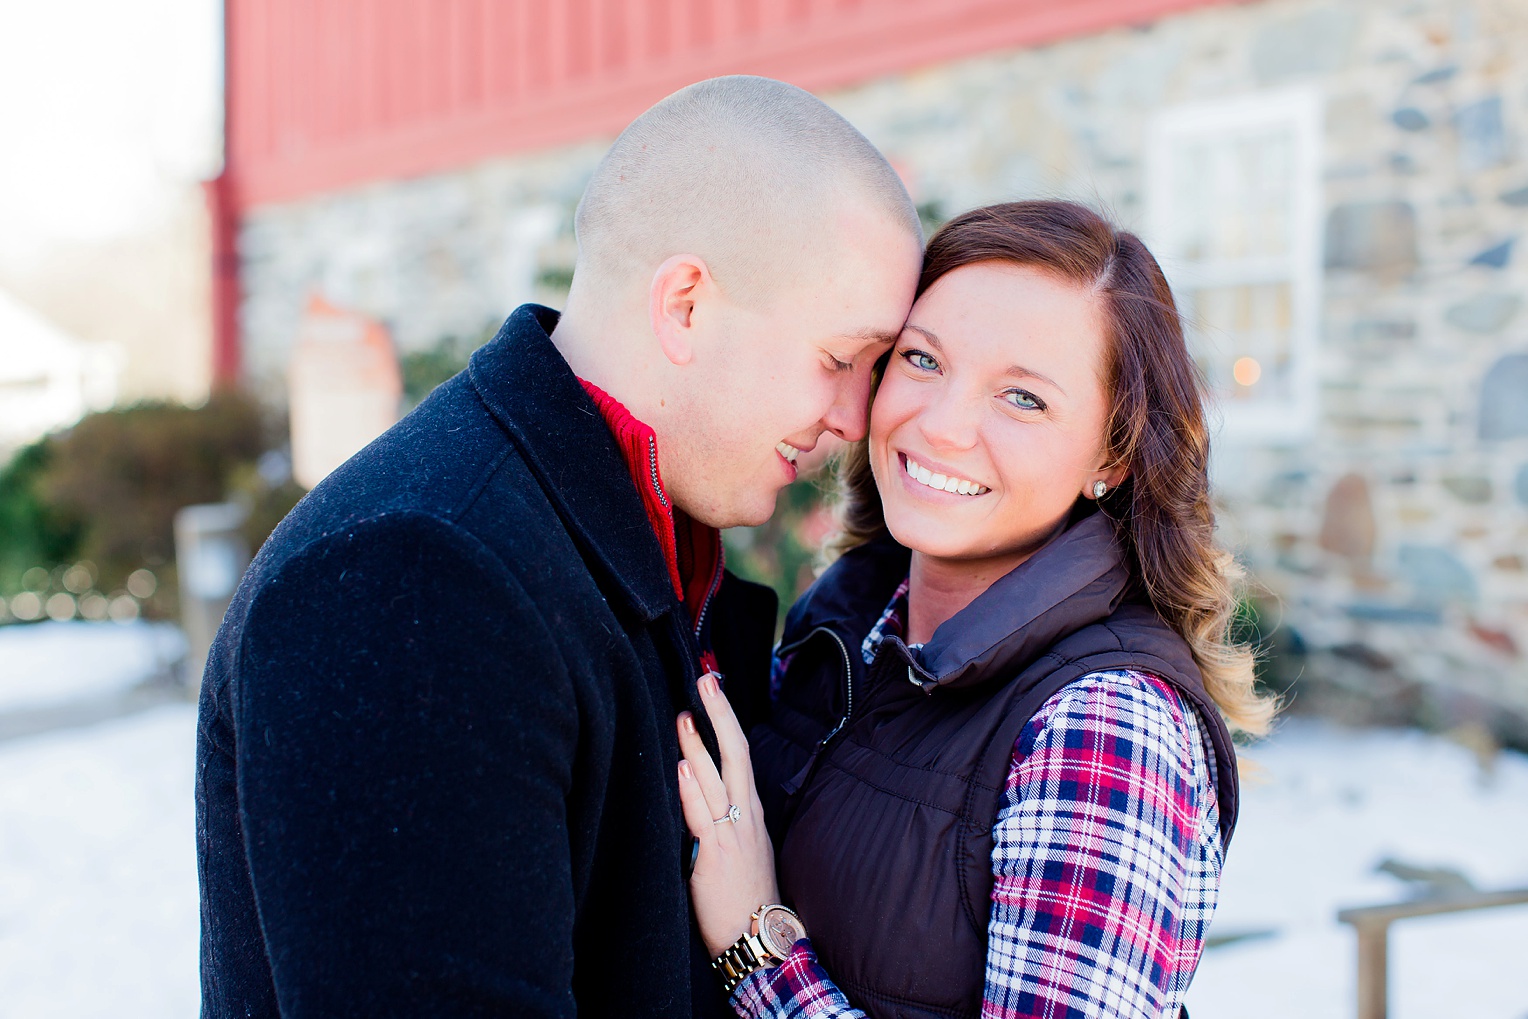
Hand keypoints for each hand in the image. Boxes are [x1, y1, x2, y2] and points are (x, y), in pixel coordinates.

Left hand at [677, 672, 779, 958]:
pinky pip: (702, 814)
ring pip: (716, 777)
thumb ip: (727, 820)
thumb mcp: (745, 849)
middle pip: (736, 752)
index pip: (740, 755)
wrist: (761, 939)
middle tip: (706, 680)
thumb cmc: (749, 898)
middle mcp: (746, 815)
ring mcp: (733, 833)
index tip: (713, 692)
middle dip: (720, 713)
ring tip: (683, 714)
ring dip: (697, 743)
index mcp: (752, 811)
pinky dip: (692, 787)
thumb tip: (702, 793)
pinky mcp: (716, 855)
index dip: (727, 722)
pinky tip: (682, 765)